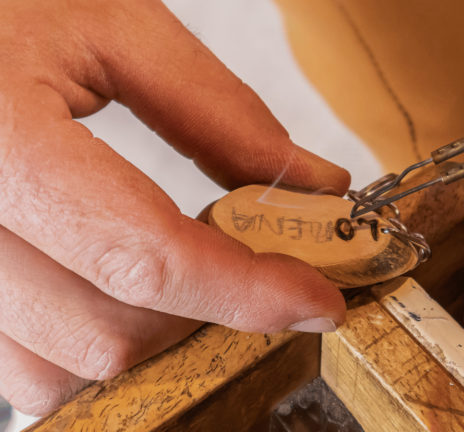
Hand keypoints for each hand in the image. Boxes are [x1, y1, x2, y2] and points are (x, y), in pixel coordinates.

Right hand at [0, 0, 349, 415]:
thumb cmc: (9, 6)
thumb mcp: (112, 25)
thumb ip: (217, 109)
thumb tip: (313, 183)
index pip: (144, 253)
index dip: (247, 290)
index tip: (314, 299)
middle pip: (107, 332)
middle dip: (202, 310)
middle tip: (245, 262)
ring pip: (60, 369)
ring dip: (146, 334)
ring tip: (175, 264)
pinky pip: (20, 368)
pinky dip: (87, 342)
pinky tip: (115, 284)